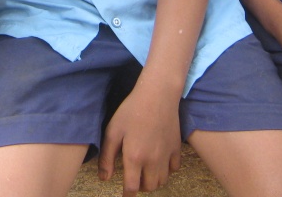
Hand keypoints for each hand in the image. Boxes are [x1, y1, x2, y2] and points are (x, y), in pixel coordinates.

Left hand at [98, 81, 181, 196]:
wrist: (157, 95)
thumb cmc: (131, 111)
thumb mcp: (113, 131)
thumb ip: (107, 157)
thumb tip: (104, 178)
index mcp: (135, 158)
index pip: (132, 187)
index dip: (127, 195)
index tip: (125, 195)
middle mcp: (152, 161)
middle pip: (149, 187)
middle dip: (140, 186)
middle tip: (133, 178)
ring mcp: (167, 155)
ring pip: (162, 180)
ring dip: (153, 180)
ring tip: (145, 171)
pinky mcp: (176, 148)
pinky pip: (174, 168)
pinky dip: (167, 170)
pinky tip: (160, 161)